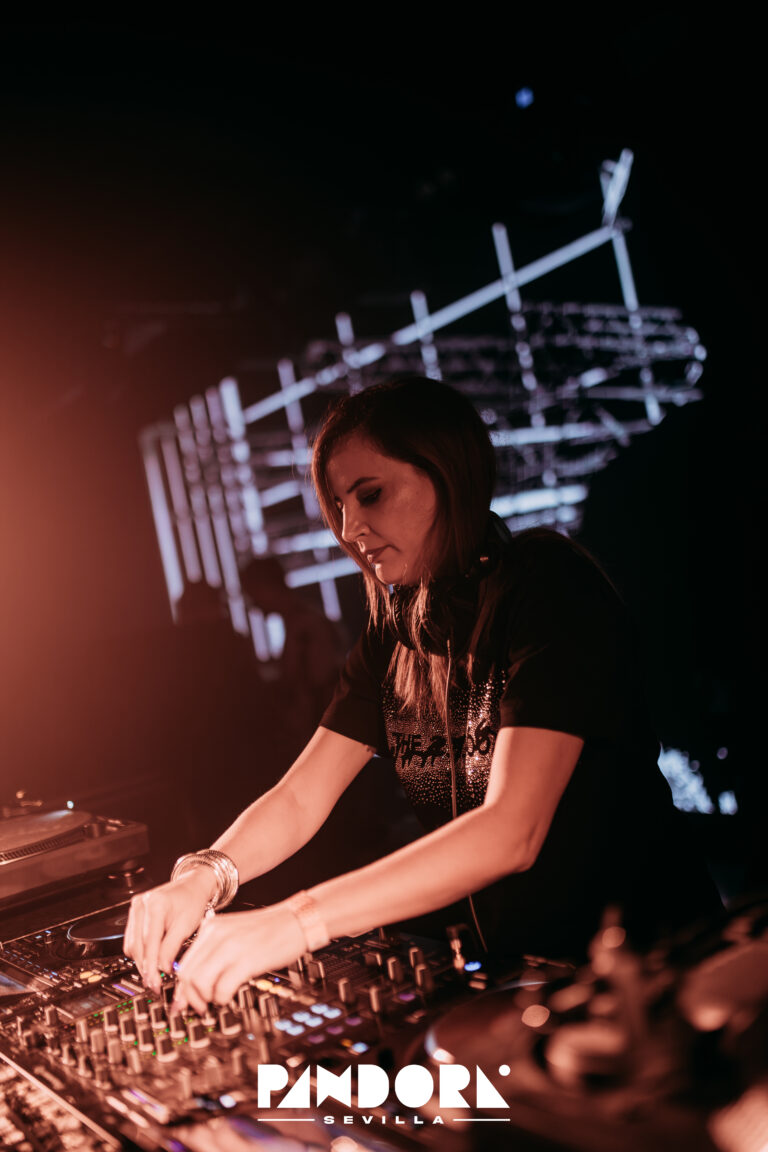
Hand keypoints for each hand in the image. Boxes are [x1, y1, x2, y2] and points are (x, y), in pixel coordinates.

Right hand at [123, 869, 215, 992]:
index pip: (149, 943)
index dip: (151, 966)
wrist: (192, 886)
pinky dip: (140, 951)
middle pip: (137, 945)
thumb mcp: (186, 925)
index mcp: (155, 905)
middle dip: (145, 967)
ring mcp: (135, 908)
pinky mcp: (134, 913)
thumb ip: (171, 948)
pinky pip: (132, 939)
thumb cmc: (192, 901)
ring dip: (141, 961)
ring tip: (153, 974)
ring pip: (132, 944)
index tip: (155, 982)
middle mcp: (141, 905)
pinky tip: (150, 959)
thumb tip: (162, 970)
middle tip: (154, 983)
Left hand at [172, 903, 305, 1012]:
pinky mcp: (247, 960)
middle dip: (189, 998)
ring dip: (204, 999)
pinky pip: (221, 988)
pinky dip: (221, 999)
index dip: (182, 988)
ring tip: (215, 1002)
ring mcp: (231, 947)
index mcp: (211, 928)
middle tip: (198, 1008)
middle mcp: (217, 935)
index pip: (184, 963)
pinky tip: (229, 996)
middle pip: (187, 975)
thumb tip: (197, 981)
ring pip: (199, 983)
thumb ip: (214, 950)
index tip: (183, 1002)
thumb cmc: (270, 930)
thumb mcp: (234, 932)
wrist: (297, 920)